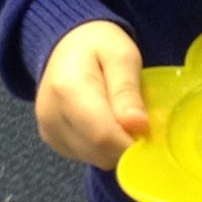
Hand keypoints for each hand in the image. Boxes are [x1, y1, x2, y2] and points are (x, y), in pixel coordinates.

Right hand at [36, 20, 149, 168]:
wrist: (67, 44)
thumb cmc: (98, 45)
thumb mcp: (122, 56)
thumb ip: (127, 91)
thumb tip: (138, 126)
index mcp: (68, 90)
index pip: (104, 135)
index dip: (133, 143)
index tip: (152, 133)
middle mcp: (51, 116)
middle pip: (100, 151)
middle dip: (127, 143)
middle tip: (139, 117)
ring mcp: (49, 131)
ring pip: (96, 158)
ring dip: (116, 146)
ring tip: (120, 114)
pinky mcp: (53, 140)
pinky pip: (88, 156)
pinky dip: (104, 146)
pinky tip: (106, 121)